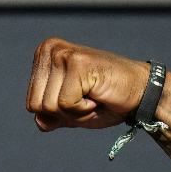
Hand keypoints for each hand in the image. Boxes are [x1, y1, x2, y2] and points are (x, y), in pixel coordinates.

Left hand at [26, 38, 150, 131]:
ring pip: (49, 106)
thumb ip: (50, 117)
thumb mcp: (69, 113)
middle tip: (87, 98)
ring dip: (74, 111)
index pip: (31, 103)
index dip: (56, 112)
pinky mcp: (76, 62)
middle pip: (35, 105)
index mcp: (43, 56)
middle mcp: (49, 49)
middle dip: (63, 113)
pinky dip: (82, 109)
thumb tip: (40, 122)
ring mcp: (62, 54)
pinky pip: (64, 104)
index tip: (78, 98)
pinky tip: (97, 94)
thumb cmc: (105, 101)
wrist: (139, 94)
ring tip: (93, 95)